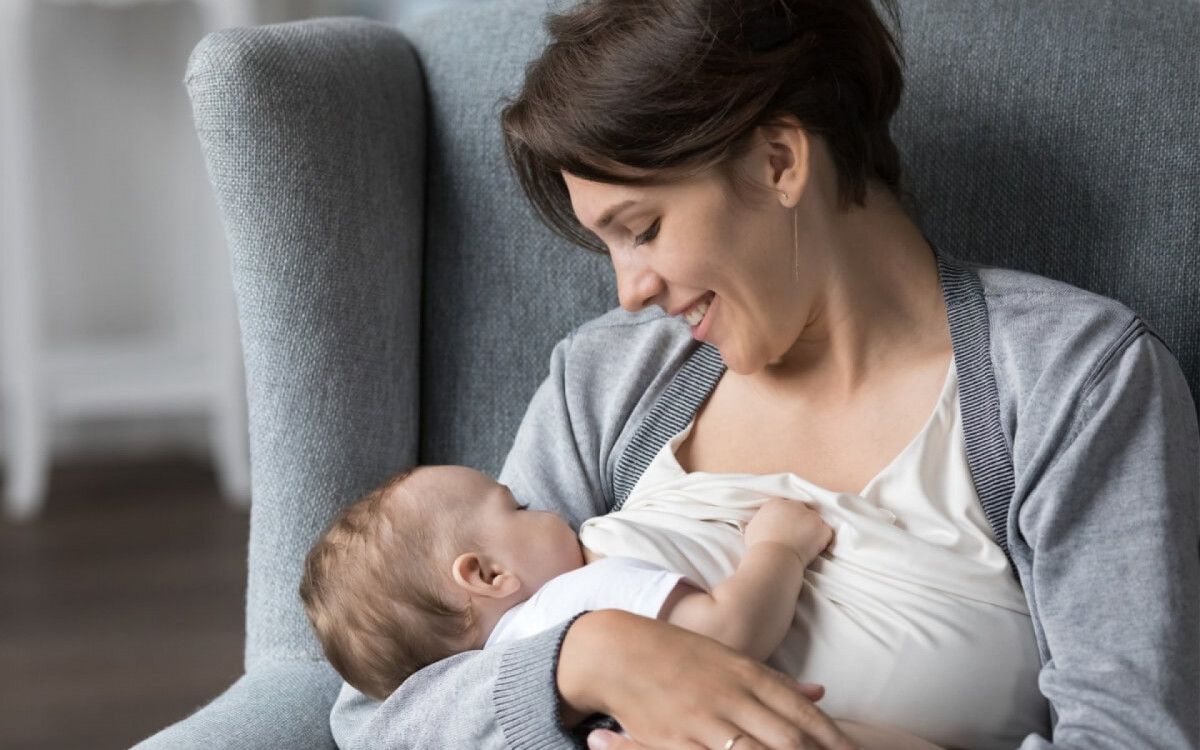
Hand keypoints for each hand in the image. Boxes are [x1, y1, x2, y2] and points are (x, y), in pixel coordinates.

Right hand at [559, 610, 856, 749]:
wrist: (617, 649)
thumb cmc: (679, 655)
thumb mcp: (731, 660)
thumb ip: (775, 681)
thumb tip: (821, 694)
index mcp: (747, 673)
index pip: (801, 711)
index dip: (831, 738)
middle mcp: (730, 695)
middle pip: (786, 738)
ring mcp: (702, 719)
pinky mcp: (673, 740)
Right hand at [744, 498, 832, 565]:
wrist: (773, 558)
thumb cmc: (759, 547)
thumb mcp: (752, 528)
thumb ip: (760, 521)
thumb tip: (759, 523)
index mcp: (776, 503)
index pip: (785, 507)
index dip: (787, 519)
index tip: (785, 530)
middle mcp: (794, 505)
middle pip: (801, 510)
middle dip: (800, 522)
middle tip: (795, 538)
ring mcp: (810, 516)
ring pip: (815, 521)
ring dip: (812, 530)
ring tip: (804, 546)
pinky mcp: (822, 529)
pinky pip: (826, 532)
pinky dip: (822, 540)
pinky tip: (812, 549)